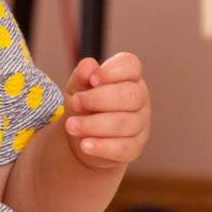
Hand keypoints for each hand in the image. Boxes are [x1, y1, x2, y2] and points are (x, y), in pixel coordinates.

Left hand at [63, 53, 150, 168]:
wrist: (83, 138)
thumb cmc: (85, 106)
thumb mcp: (77, 88)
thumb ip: (82, 76)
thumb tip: (88, 64)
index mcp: (128, 78)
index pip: (131, 66)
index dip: (113, 71)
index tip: (92, 79)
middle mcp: (140, 99)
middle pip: (129, 95)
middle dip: (98, 99)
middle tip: (76, 103)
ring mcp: (140, 124)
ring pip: (124, 123)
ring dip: (93, 125)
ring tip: (71, 126)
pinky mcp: (135, 147)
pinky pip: (123, 147)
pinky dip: (102, 146)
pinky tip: (85, 145)